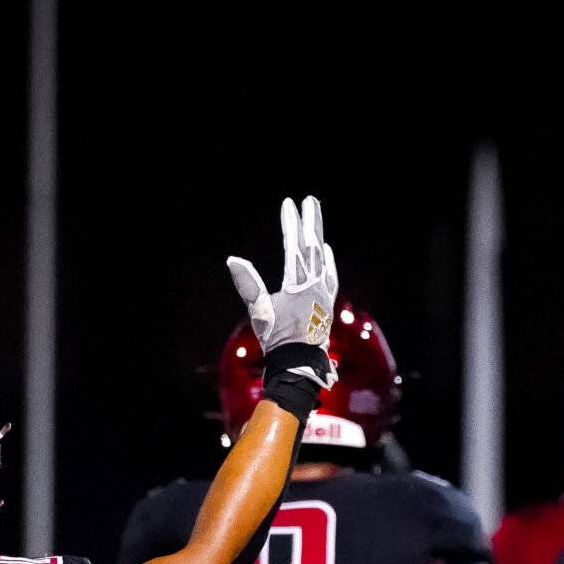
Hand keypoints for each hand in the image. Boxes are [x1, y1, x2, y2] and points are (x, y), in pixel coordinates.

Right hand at [226, 195, 338, 377]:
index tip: (288, 204)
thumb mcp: (259, 311)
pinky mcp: (327, 303)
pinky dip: (329, 261)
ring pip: (323, 258)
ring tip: (315, 219)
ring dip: (318, 236)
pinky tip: (327, 252)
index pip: (295, 246)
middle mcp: (315, 285)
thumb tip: (233, 260)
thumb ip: (247, 283)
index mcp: (298, 284)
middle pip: (313, 246)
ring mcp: (324, 293)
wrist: (299, 362)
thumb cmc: (277, 338)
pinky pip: (330, 275)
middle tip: (309, 200)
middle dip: (310, 221)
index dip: (291, 223)